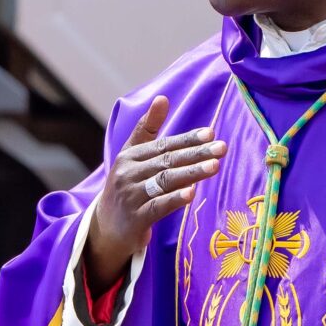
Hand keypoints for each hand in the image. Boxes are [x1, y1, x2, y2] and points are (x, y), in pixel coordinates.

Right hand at [85, 96, 223, 287]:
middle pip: (166, 161)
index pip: (163, 145)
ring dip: (191, 173)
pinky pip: (157, 207)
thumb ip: (148, 128)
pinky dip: (174, 200)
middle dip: (196, 154)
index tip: (211, 133)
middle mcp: (128, 174)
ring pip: (164, 182)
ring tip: (214, 166)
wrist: (104, 227)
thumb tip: (163, 97)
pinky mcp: (135, 219)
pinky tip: (191, 194)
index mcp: (129, 156)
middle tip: (221, 148)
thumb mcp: (131, 156)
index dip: (187, 139)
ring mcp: (130, 197)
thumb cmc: (126, 186)